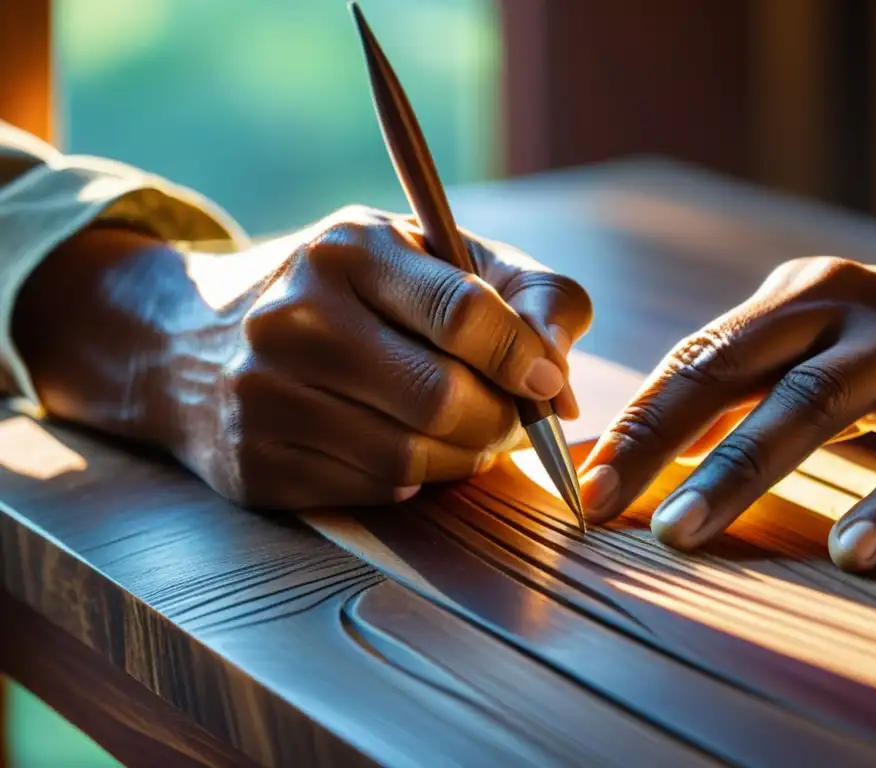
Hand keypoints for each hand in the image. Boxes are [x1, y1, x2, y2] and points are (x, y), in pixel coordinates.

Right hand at [13, 206, 591, 508]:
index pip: (462, 312)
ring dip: (461, 459)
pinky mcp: (254, 464)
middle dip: (499, 423)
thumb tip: (562, 382)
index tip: (550, 383)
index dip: (524, 357)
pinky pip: (371, 491)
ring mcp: (264, 397)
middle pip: (442, 400)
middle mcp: (294, 319)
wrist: (187, 340)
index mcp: (346, 250)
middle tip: (510, 420)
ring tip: (462, 435)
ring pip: (410, 459)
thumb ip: (514, 293)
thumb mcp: (418, 255)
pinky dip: (410, 480)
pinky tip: (401, 447)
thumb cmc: (336, 292)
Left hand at [578, 256, 875, 570]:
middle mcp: (843, 308)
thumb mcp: (809, 339)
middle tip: (605, 501)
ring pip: (814, 406)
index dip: (637, 417)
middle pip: (733, 371)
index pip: (696, 357)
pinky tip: (851, 552)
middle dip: (659, 438)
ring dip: (740, 470)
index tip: (583, 478)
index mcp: (792, 297)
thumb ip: (729, 387)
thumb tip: (625, 445)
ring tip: (684, 531)